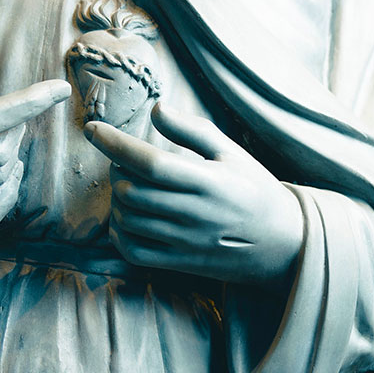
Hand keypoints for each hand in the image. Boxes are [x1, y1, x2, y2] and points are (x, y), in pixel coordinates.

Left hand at [84, 104, 303, 287]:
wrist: (280, 243)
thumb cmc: (255, 190)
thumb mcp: (232, 153)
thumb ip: (192, 131)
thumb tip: (157, 109)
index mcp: (209, 181)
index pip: (151, 163)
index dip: (115, 144)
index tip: (92, 128)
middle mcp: (195, 214)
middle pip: (132, 191)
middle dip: (116, 170)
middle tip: (125, 162)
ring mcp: (185, 242)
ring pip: (128, 220)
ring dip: (117, 199)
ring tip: (129, 186)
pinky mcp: (180, 263)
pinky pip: (133, 251)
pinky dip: (119, 232)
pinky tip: (127, 217)